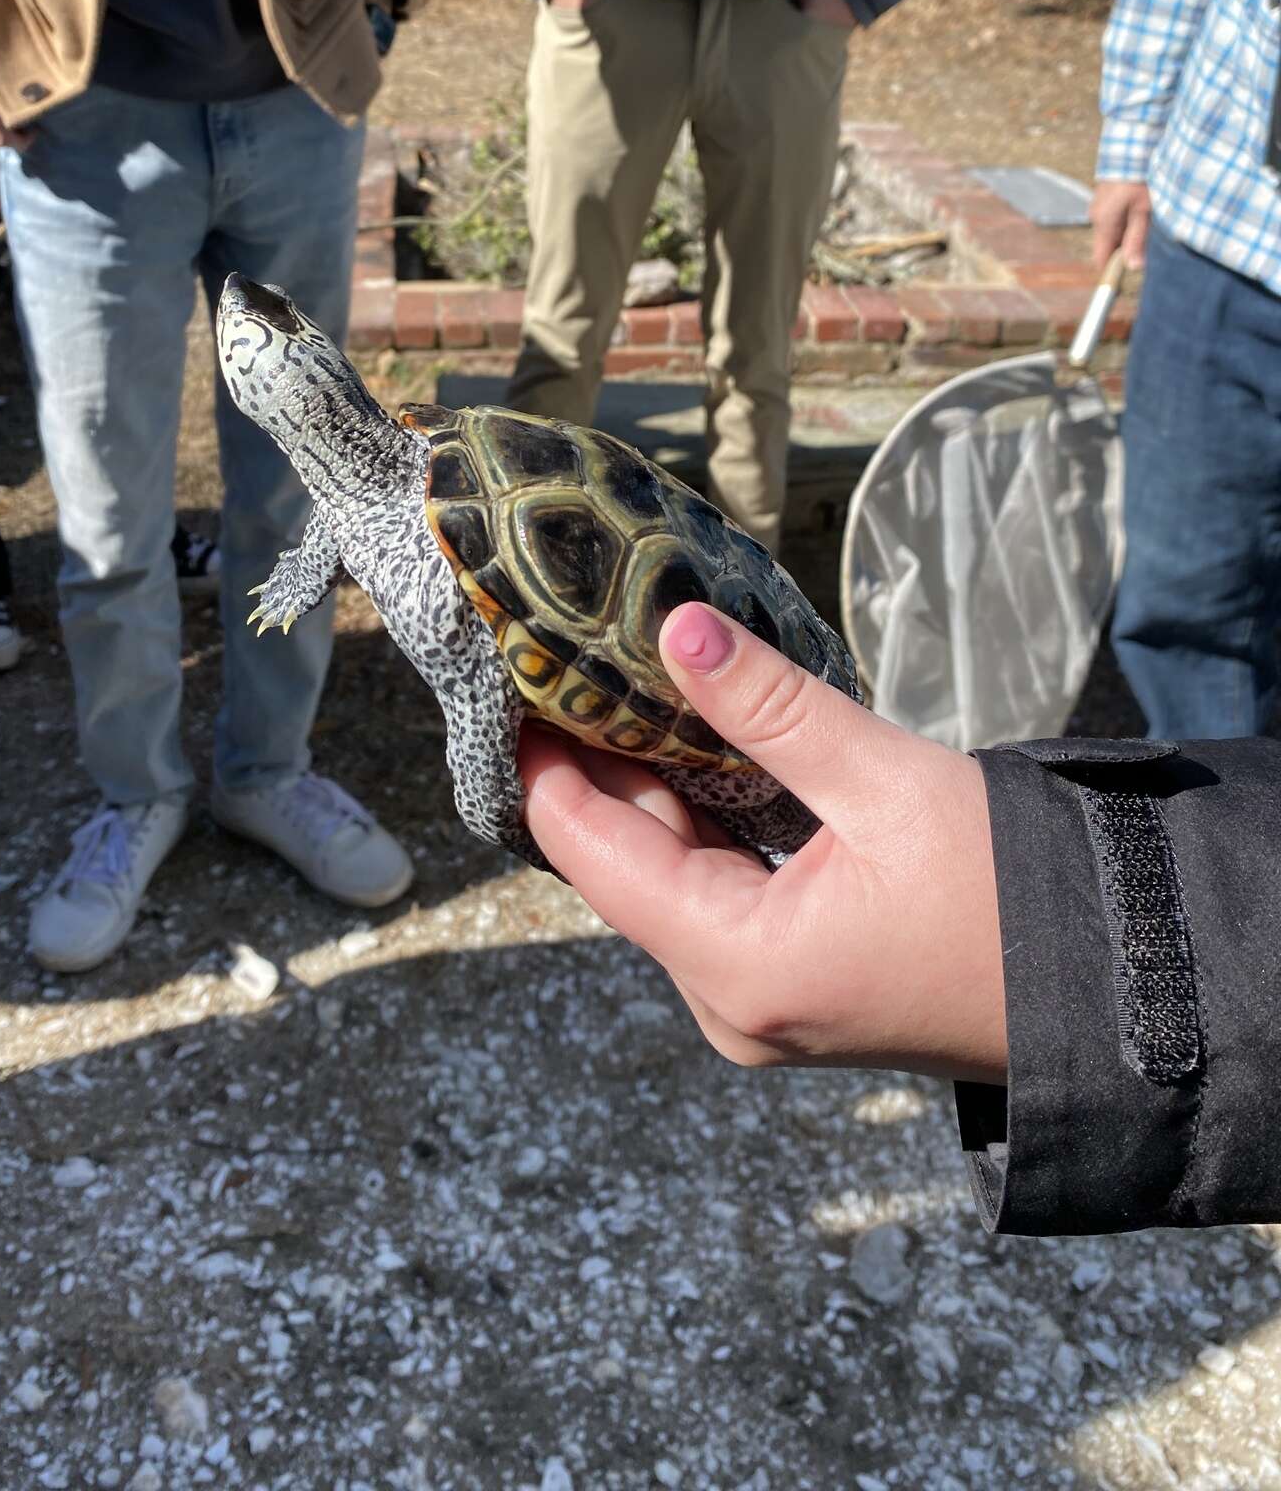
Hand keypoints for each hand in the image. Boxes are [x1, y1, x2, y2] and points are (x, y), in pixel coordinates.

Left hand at [522, 601, 1005, 1083]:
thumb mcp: (884, 782)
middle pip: (626, 865)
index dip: (544, 759)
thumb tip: (675, 627)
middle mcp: (731, 1003)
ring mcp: (761, 1005)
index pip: (591, 850)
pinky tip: (687, 748)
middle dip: (596, 760)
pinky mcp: (795, 988)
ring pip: (671, 880)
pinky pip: (716, 898)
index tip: (516, 674)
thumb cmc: (1010, 894)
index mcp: (738, 967)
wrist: (1116, 990)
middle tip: (564, 655)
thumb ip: (772, 706)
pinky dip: (699, 824)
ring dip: (648, 787)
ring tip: (613, 681)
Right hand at [1090, 180, 1150, 273]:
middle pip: (1109, 245)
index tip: (1130, 274)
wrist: (1132, 144)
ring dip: (1129, 232)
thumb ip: (1137, 239)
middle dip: (1126, 250)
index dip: (1113, 270)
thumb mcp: (1144, 211)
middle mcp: (1096, 216)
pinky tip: (1143, 209)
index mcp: (1103, 223)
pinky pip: (1115, 217)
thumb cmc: (1141, 178)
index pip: (1101, 259)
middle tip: (1150, 245)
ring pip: (1113, 230)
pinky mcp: (1106, 197)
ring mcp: (1099, 205)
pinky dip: (1128, 219)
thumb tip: (1133, 267)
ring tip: (1150, 222)